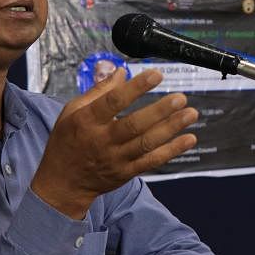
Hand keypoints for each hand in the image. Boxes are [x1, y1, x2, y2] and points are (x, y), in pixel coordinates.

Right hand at [31, 69, 197, 218]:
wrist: (63, 183)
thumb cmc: (68, 141)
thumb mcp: (72, 112)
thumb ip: (98, 91)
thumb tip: (121, 71)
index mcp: (87, 121)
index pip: (113, 102)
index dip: (135, 88)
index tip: (156, 75)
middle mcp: (102, 140)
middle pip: (134, 125)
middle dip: (159, 111)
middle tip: (180, 98)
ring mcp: (116, 158)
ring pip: (146, 143)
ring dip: (171, 128)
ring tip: (191, 113)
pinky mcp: (126, 172)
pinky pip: (152, 161)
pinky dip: (172, 150)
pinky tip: (189, 139)